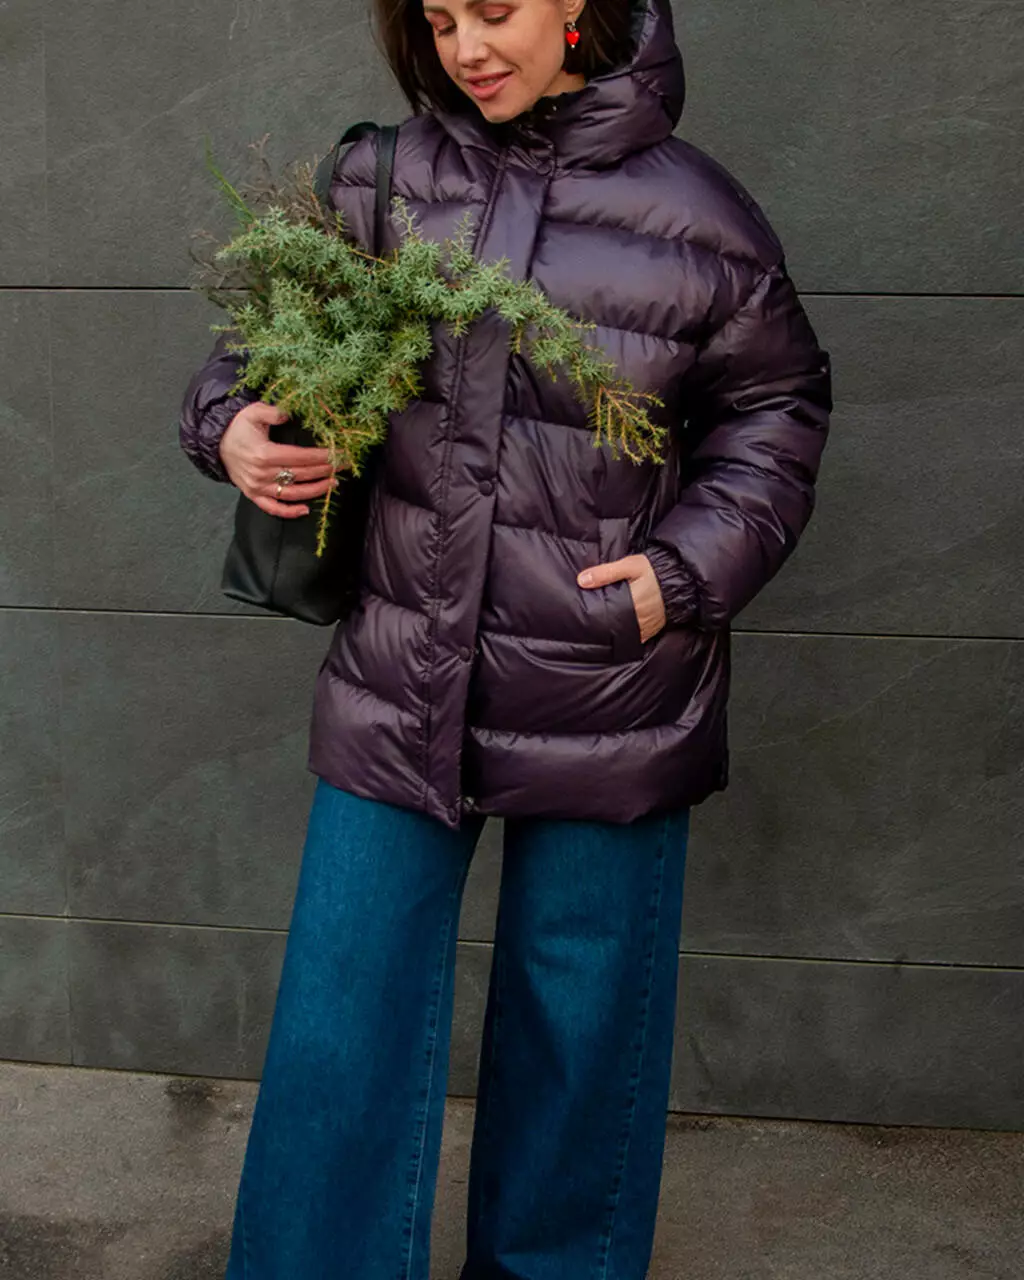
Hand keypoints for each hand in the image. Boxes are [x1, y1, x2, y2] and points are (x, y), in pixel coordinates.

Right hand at [218, 402, 337, 517]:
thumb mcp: (253, 412)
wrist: (216, 442)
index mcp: (264, 453)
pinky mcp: (253, 495)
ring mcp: (257, 487)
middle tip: (344, 466)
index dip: (322, 456)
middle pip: (300, 474)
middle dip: (325, 470)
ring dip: (315, 490)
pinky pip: (272, 508)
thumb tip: (289, 415)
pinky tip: (305, 510)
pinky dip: (288, 512)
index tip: (340, 453)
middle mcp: (262, 473)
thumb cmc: (238, 426)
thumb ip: (273, 412)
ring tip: (333, 483)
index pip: (300, 457)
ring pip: (292, 493)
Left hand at [577, 554, 666, 643]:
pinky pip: (635, 638)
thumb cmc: (654, 571)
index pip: (606, 616)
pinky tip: (617, 630)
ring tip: (601, 627)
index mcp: (631, 603)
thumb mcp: (630, 565)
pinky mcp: (652, 630)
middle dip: (602, 625)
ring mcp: (646, 627)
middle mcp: (639, 619)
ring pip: (623, 634)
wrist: (680, 578)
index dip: (594, 617)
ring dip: (614, 631)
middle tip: (588, 621)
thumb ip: (606, 573)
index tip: (583, 615)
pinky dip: (626, 636)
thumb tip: (581, 580)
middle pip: (613, 627)